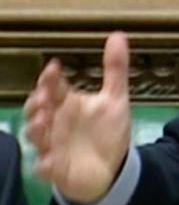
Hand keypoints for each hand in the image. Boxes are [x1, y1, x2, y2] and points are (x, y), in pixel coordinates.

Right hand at [24, 32, 131, 204]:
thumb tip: (118, 35)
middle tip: (45, 100)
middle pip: (35, 110)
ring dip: (36, 129)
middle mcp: (54, 122)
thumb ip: (115, 68)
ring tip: (44, 123)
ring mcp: (52, 145)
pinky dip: (44, 164)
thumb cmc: (107, 131)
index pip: (52, 87)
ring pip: (34, 137)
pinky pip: (43, 168)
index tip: (54, 69)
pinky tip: (50, 160)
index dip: (50, 78)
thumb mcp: (116, 98)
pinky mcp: (55, 169)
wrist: (112, 167)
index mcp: (66, 103)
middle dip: (35, 104)